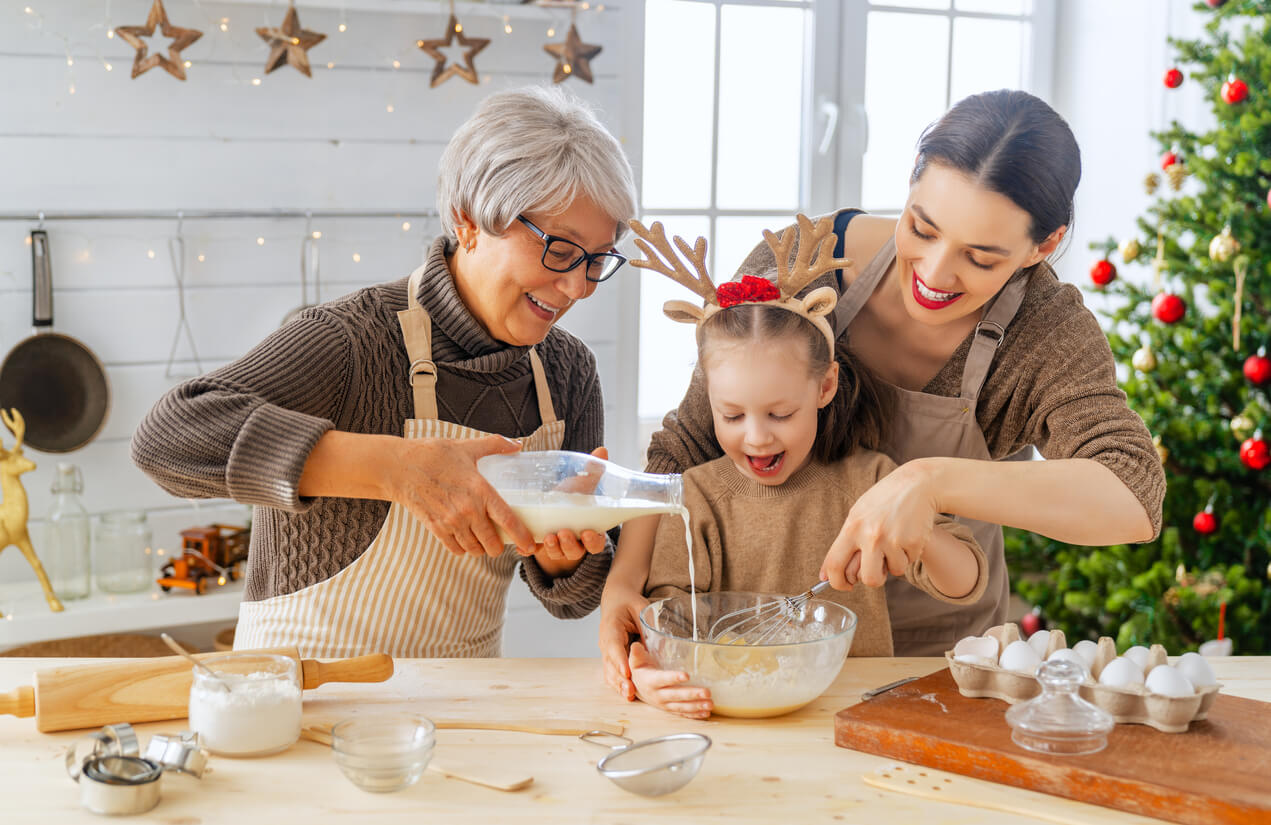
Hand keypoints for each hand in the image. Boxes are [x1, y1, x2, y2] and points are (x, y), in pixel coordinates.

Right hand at [391, 434, 533, 555]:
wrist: (399, 467)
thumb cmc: (432, 455)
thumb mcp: (466, 447)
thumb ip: (494, 445)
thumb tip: (516, 444)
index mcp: (480, 490)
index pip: (508, 520)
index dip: (522, 536)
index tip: (530, 545)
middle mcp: (468, 510)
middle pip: (492, 543)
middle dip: (499, 545)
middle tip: (500, 540)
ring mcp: (451, 521)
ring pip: (474, 549)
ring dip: (481, 548)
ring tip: (482, 540)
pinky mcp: (436, 528)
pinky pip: (455, 549)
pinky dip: (462, 548)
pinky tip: (463, 540)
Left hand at [531, 446, 611, 573]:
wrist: (550, 507)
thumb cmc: (570, 497)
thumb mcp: (581, 485)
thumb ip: (592, 471)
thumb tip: (602, 450)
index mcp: (589, 530)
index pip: (596, 543)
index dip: (593, 541)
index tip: (589, 532)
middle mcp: (574, 542)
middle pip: (575, 552)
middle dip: (569, 545)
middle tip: (563, 533)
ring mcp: (556, 547)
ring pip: (556, 554)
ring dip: (552, 548)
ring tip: (547, 537)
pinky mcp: (537, 546)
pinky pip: (532, 553)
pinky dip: (528, 550)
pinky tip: (522, 547)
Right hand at [599, 585, 646, 699]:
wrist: (615, 600)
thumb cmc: (628, 602)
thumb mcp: (640, 607)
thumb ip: (648, 624)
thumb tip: (662, 642)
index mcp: (611, 626)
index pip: (614, 645)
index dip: (620, 660)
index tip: (628, 672)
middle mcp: (605, 640)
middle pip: (610, 662)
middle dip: (620, 678)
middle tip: (630, 691)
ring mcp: (605, 650)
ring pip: (609, 670)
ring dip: (618, 684)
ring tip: (629, 696)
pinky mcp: (610, 656)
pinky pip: (611, 671)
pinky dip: (617, 683)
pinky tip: (626, 694)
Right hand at [629, 641, 712, 719]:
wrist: (635, 689)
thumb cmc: (640, 671)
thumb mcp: (635, 661)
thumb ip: (636, 653)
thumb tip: (636, 645)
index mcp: (650, 681)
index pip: (663, 679)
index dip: (674, 677)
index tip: (686, 675)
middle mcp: (658, 695)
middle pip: (676, 695)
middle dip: (692, 694)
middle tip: (707, 692)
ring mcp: (664, 704)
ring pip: (681, 706)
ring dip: (696, 706)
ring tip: (710, 703)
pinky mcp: (670, 709)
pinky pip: (682, 713)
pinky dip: (694, 715)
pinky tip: (706, 713)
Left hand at [820, 460, 937, 588]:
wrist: (916, 484)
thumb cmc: (883, 500)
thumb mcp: (857, 514)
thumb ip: (843, 544)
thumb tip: (825, 576)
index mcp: (852, 528)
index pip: (835, 564)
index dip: (837, 582)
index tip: (844, 585)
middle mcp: (871, 535)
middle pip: (869, 579)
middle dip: (873, 579)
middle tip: (877, 571)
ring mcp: (893, 539)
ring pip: (893, 572)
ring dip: (895, 563)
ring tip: (895, 542)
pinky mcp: (914, 542)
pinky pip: (909, 561)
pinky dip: (909, 553)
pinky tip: (907, 534)